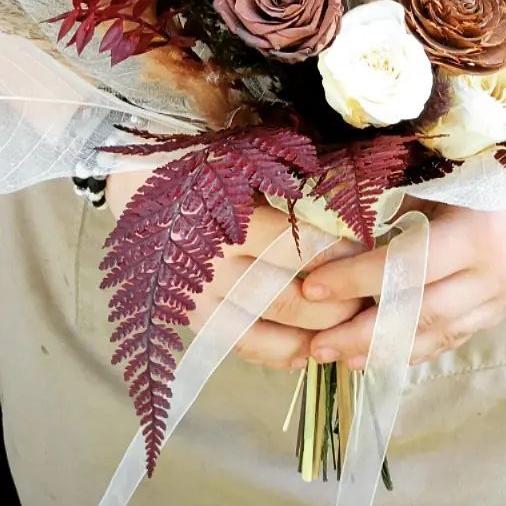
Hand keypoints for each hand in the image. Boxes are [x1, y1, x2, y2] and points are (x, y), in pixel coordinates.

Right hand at [104, 173, 363, 370]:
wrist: (132, 175)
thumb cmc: (201, 155)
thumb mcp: (242, 153)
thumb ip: (288, 176)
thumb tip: (352, 200)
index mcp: (221, 210)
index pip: (294, 244)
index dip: (339, 252)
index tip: (373, 250)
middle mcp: (206, 259)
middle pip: (285, 295)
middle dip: (335, 301)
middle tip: (371, 294)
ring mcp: (194, 292)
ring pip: (263, 327)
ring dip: (313, 334)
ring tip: (351, 326)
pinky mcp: (187, 313)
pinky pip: (236, 343)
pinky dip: (276, 353)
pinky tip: (307, 352)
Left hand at [298, 206, 505, 367]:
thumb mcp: (454, 166)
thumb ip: (407, 196)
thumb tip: (343, 216)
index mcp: (481, 237)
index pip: (407, 269)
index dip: (356, 280)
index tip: (311, 285)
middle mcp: (498, 277)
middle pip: (421, 317)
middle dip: (364, 334)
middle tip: (317, 346)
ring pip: (441, 335)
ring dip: (389, 350)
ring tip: (343, 359)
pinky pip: (461, 334)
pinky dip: (423, 346)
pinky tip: (390, 353)